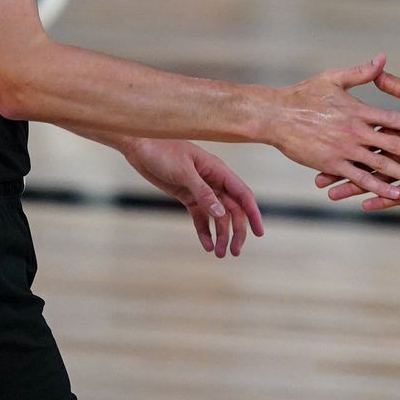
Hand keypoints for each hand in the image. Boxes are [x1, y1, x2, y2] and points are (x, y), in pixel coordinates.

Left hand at [121, 137, 264, 257]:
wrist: (140, 146)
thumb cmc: (163, 150)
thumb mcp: (183, 172)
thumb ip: (203, 193)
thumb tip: (220, 214)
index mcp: (219, 171)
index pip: (243, 195)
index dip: (253, 214)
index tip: (259, 233)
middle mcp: (214, 182)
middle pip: (232, 210)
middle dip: (236, 231)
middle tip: (234, 252)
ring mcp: (201, 190)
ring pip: (218, 216)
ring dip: (220, 235)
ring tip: (218, 254)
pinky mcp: (188, 197)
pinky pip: (200, 217)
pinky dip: (204, 232)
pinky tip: (206, 245)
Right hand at [266, 54, 399, 201]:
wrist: (275, 115)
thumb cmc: (303, 94)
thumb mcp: (334, 79)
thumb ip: (362, 72)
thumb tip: (382, 58)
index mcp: (358, 112)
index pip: (393, 119)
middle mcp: (355, 133)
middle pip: (393, 146)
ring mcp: (344, 151)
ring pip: (380, 166)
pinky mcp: (332, 165)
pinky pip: (359, 179)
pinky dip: (377, 188)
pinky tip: (394, 194)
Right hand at [314, 69, 399, 210]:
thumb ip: (392, 83)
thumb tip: (379, 63)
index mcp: (385, 128)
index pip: (355, 136)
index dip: (340, 141)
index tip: (317, 143)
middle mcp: (390, 148)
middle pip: (358, 160)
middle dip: (341, 171)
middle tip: (318, 181)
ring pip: (374, 177)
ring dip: (353, 187)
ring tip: (333, 196)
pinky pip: (397, 192)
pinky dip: (383, 198)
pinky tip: (367, 205)